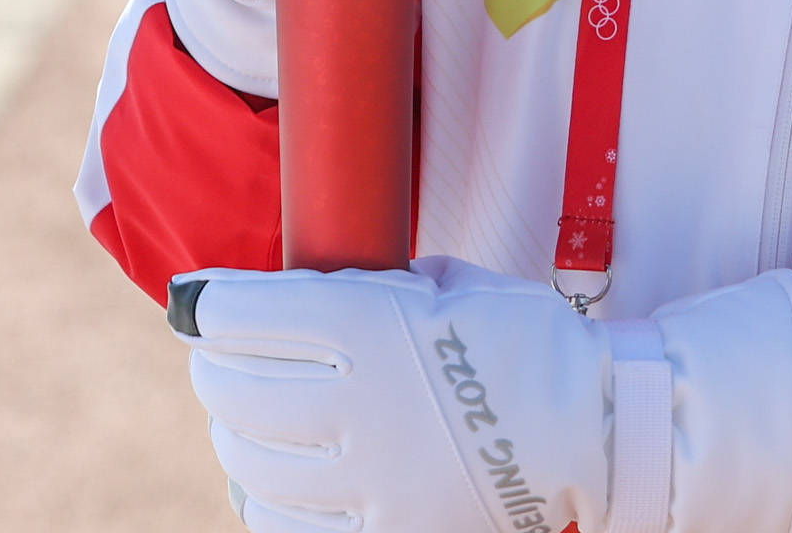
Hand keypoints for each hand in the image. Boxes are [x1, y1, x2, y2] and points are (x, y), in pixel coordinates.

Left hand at [171, 259, 612, 532]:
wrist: (596, 427)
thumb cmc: (525, 341)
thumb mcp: (447, 283)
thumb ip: (372, 287)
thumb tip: (305, 289)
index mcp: (371, 325)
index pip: (242, 315)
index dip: (205, 303)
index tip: (195, 301)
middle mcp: (358, 403)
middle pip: (233, 388)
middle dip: (214, 367)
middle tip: (220, 358)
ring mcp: (369, 480)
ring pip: (249, 463)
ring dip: (235, 435)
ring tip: (245, 421)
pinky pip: (286, 529)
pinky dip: (265, 503)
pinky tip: (272, 484)